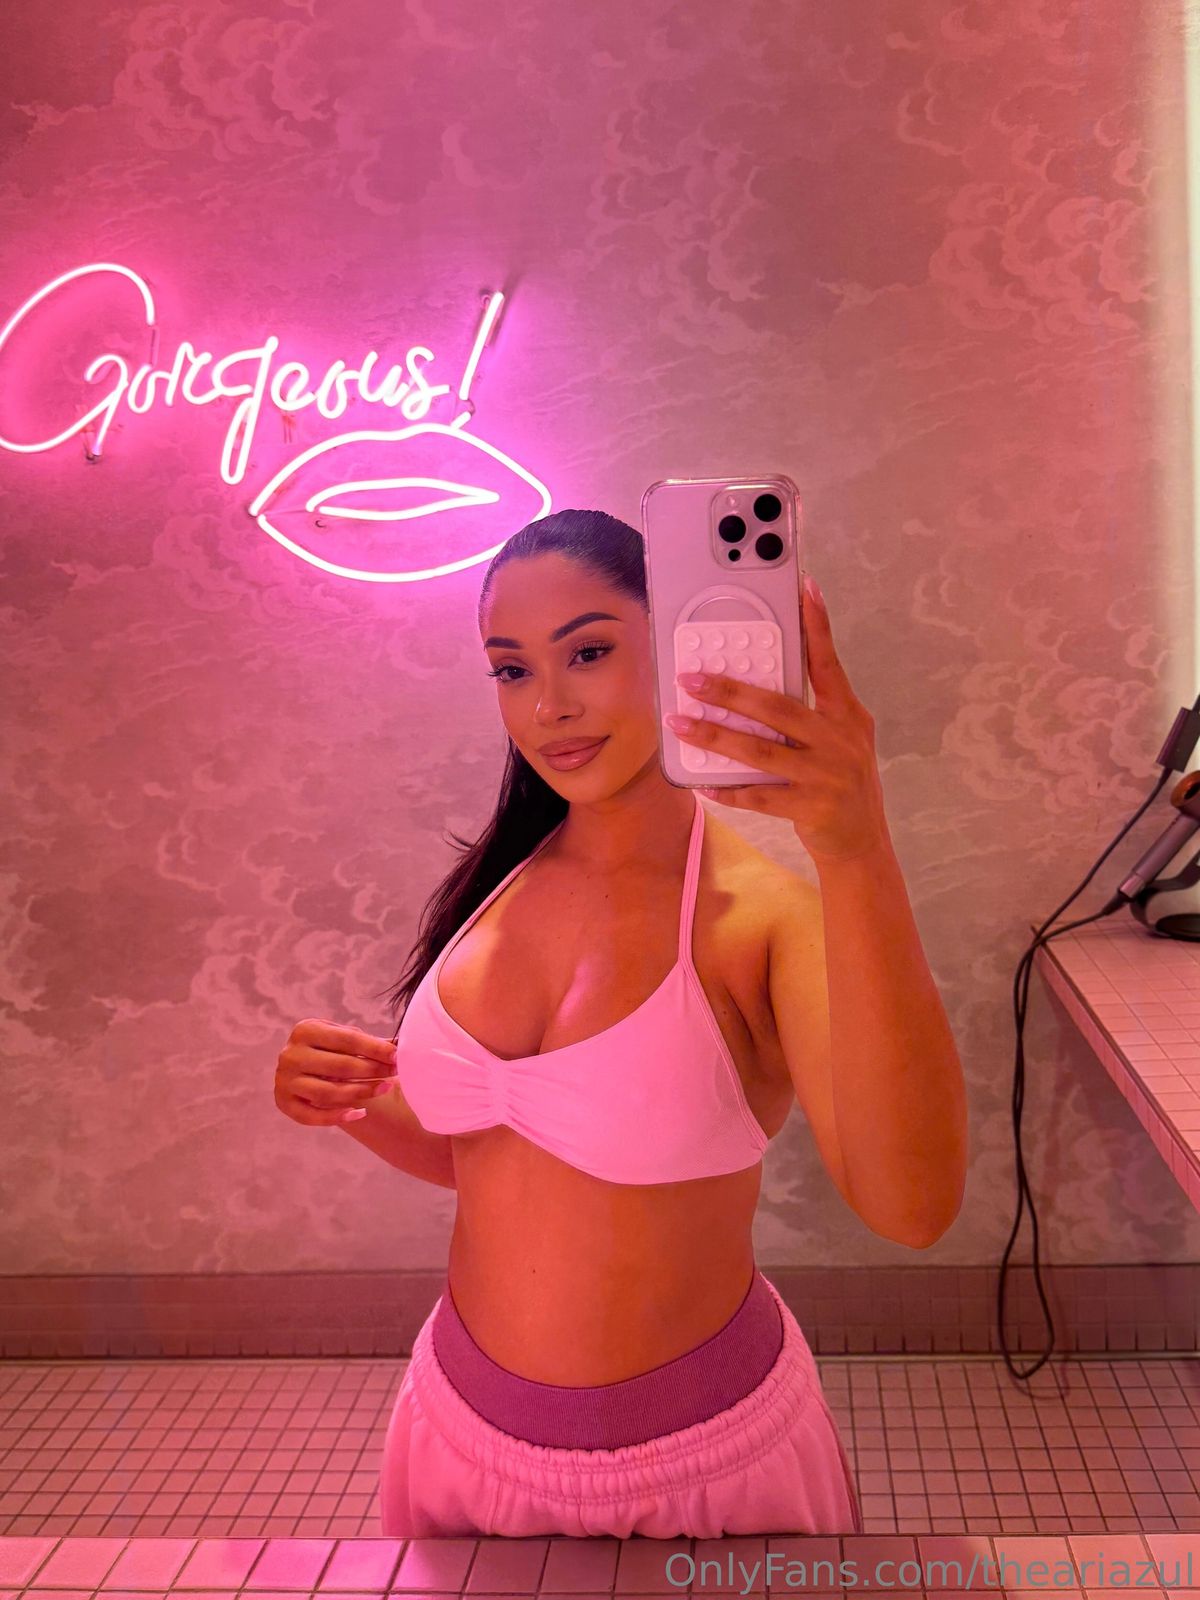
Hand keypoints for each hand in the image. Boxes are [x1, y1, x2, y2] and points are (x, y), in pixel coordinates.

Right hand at [274, 1018, 398, 1126]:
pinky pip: (312, 1116)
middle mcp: (290, 1054)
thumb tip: (402, 1043)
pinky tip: (360, 1113)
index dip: (375, 1048)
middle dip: (373, 1070)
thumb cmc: (331, 1050)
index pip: (348, 1039)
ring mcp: (284, 1080)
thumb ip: (370, 1043)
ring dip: (361, 1092)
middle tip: (395, 1073)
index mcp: (305, 1030)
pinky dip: (337, 1117)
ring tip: (384, 1088)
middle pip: (340, 1066)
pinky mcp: (283, 1103)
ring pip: (328, 1092)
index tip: (397, 1056)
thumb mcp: (345, 1039)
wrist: (303, 1068)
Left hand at [663, 573, 889, 864]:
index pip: (828, 663)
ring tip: (680, 723)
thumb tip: (753, 690)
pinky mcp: (809, 808)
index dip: (817, 626)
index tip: (804, 589)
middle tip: (690, 679)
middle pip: (777, 708)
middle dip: (729, 691)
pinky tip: (702, 783)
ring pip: (759, 752)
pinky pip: (758, 795)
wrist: (861, 842)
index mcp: (847, 715)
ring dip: (714, 737)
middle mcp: (839, 739)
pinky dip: (727, 789)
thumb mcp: (841, 739)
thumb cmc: (841, 781)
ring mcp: (825, 775)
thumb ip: (810, 713)